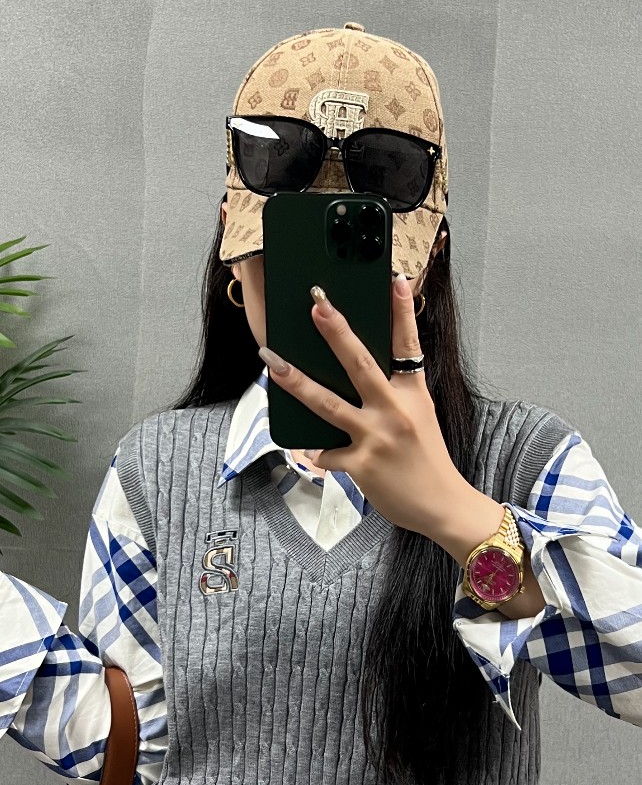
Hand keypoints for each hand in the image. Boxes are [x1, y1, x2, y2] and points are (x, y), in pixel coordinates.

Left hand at [258, 275, 465, 537]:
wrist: (441, 505)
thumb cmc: (427, 459)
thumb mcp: (419, 416)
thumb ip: (394, 393)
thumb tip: (360, 375)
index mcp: (412, 393)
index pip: (408, 344)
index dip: (402, 311)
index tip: (395, 279)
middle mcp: (395, 411)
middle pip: (360, 364)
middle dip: (336, 332)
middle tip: (316, 304)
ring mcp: (376, 437)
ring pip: (328, 404)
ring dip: (297, 382)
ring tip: (272, 362)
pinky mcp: (361, 465)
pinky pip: (326, 453)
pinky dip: (317, 451)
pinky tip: (312, 450)